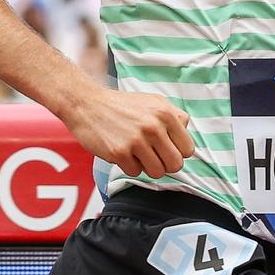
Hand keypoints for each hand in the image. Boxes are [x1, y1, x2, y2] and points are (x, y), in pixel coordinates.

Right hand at [66, 84, 194, 179]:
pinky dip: (129, 166)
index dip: (177, 153)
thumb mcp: (154, 101)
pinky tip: (122, 152)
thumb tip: (186, 138)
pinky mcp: (119, 152)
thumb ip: (175, 117)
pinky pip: (135, 172)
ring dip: (147, 167)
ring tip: (137, 154)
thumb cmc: (122, 105)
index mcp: (165, 114)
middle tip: (153, 157)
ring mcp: (136, 140)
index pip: (187, 150)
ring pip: (157, 172)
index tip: (166, 149)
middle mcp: (153, 126)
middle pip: (175, 165)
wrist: (87, 104)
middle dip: (165, 165)